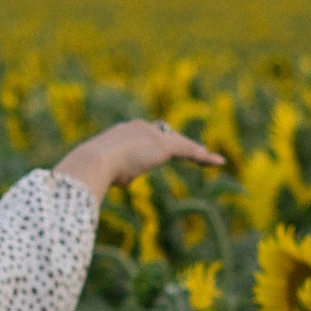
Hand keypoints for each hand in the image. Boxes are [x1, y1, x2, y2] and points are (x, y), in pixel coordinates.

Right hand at [55, 121, 224, 198]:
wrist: (95, 161)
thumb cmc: (94, 170)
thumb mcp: (106, 171)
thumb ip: (117, 174)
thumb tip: (119, 182)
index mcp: (125, 131)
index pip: (147, 135)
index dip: (158, 144)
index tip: (165, 149)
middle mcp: (141, 128)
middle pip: (168, 135)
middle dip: (181, 144)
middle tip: (195, 151)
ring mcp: (153, 135)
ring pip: (181, 143)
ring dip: (197, 152)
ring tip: (212, 159)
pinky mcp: (164, 145)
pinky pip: (188, 150)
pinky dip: (202, 157)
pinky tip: (215, 162)